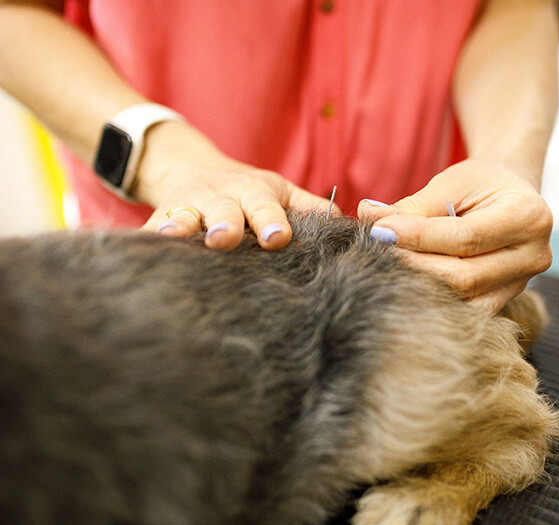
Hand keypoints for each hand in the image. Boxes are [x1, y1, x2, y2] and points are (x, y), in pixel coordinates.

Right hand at [136, 121, 333, 250]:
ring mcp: (189, 207)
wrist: (191, 167)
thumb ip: (310, 208)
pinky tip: (135, 252)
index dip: (271, 220)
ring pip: (184, 216)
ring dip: (180, 226)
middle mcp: (221, 199)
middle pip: (223, 211)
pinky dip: (144, 240)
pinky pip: (151, 230)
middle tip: (225, 238)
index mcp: (253, 193)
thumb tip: (350, 229)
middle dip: (225, 224)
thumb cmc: (247, 189)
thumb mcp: (279, 191)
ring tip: (175, 234)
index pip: (266, 207)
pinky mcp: (162, 218)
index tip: (277, 237)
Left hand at [358, 159, 552, 312]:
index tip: (378, 231)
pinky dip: (431, 297)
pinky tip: (405, 282)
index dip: (417, 237)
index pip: (465, 237)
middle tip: (375, 251)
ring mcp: (520, 285)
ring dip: (418, 285)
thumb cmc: (479, 184)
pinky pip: (462, 309)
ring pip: (461, 299)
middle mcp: (532, 256)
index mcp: (528, 218)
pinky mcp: (502, 301)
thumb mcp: (451, 182)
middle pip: (463, 276)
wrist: (509, 196)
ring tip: (386, 266)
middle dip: (413, 265)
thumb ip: (413, 205)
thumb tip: (368, 216)